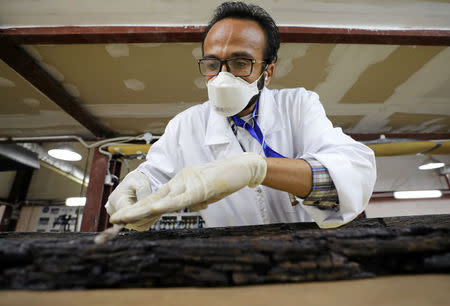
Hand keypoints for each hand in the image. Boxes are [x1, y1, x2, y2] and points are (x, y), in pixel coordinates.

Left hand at [110, 152, 266, 224]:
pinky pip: (180, 199)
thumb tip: (193, 206)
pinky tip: (153, 210)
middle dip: (133, 211)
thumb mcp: (207, 193)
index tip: (124, 218)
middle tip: (113, 218)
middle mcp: (179, 182)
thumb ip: (197, 199)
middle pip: (153, 199)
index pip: (157, 199)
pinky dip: (166, 205)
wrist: (242, 167)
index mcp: (180, 184)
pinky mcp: (199, 187)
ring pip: (161, 199)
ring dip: (141, 210)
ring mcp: (188, 183)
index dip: (140, 208)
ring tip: (122, 218)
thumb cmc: (225, 179)